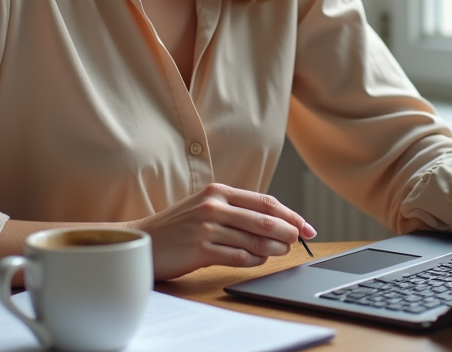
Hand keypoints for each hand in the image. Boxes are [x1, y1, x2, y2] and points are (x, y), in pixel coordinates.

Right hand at [125, 183, 316, 279]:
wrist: (144, 240)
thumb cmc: (178, 226)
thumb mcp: (205, 206)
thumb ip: (235, 210)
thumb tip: (275, 221)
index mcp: (218, 191)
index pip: (265, 201)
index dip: (291, 214)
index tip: (306, 226)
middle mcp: (214, 206)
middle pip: (264, 219)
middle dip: (289, 231)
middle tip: (300, 240)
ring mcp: (207, 228)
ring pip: (255, 239)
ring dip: (275, 248)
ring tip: (283, 251)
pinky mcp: (200, 249)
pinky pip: (238, 256)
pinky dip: (254, 260)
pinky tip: (258, 260)